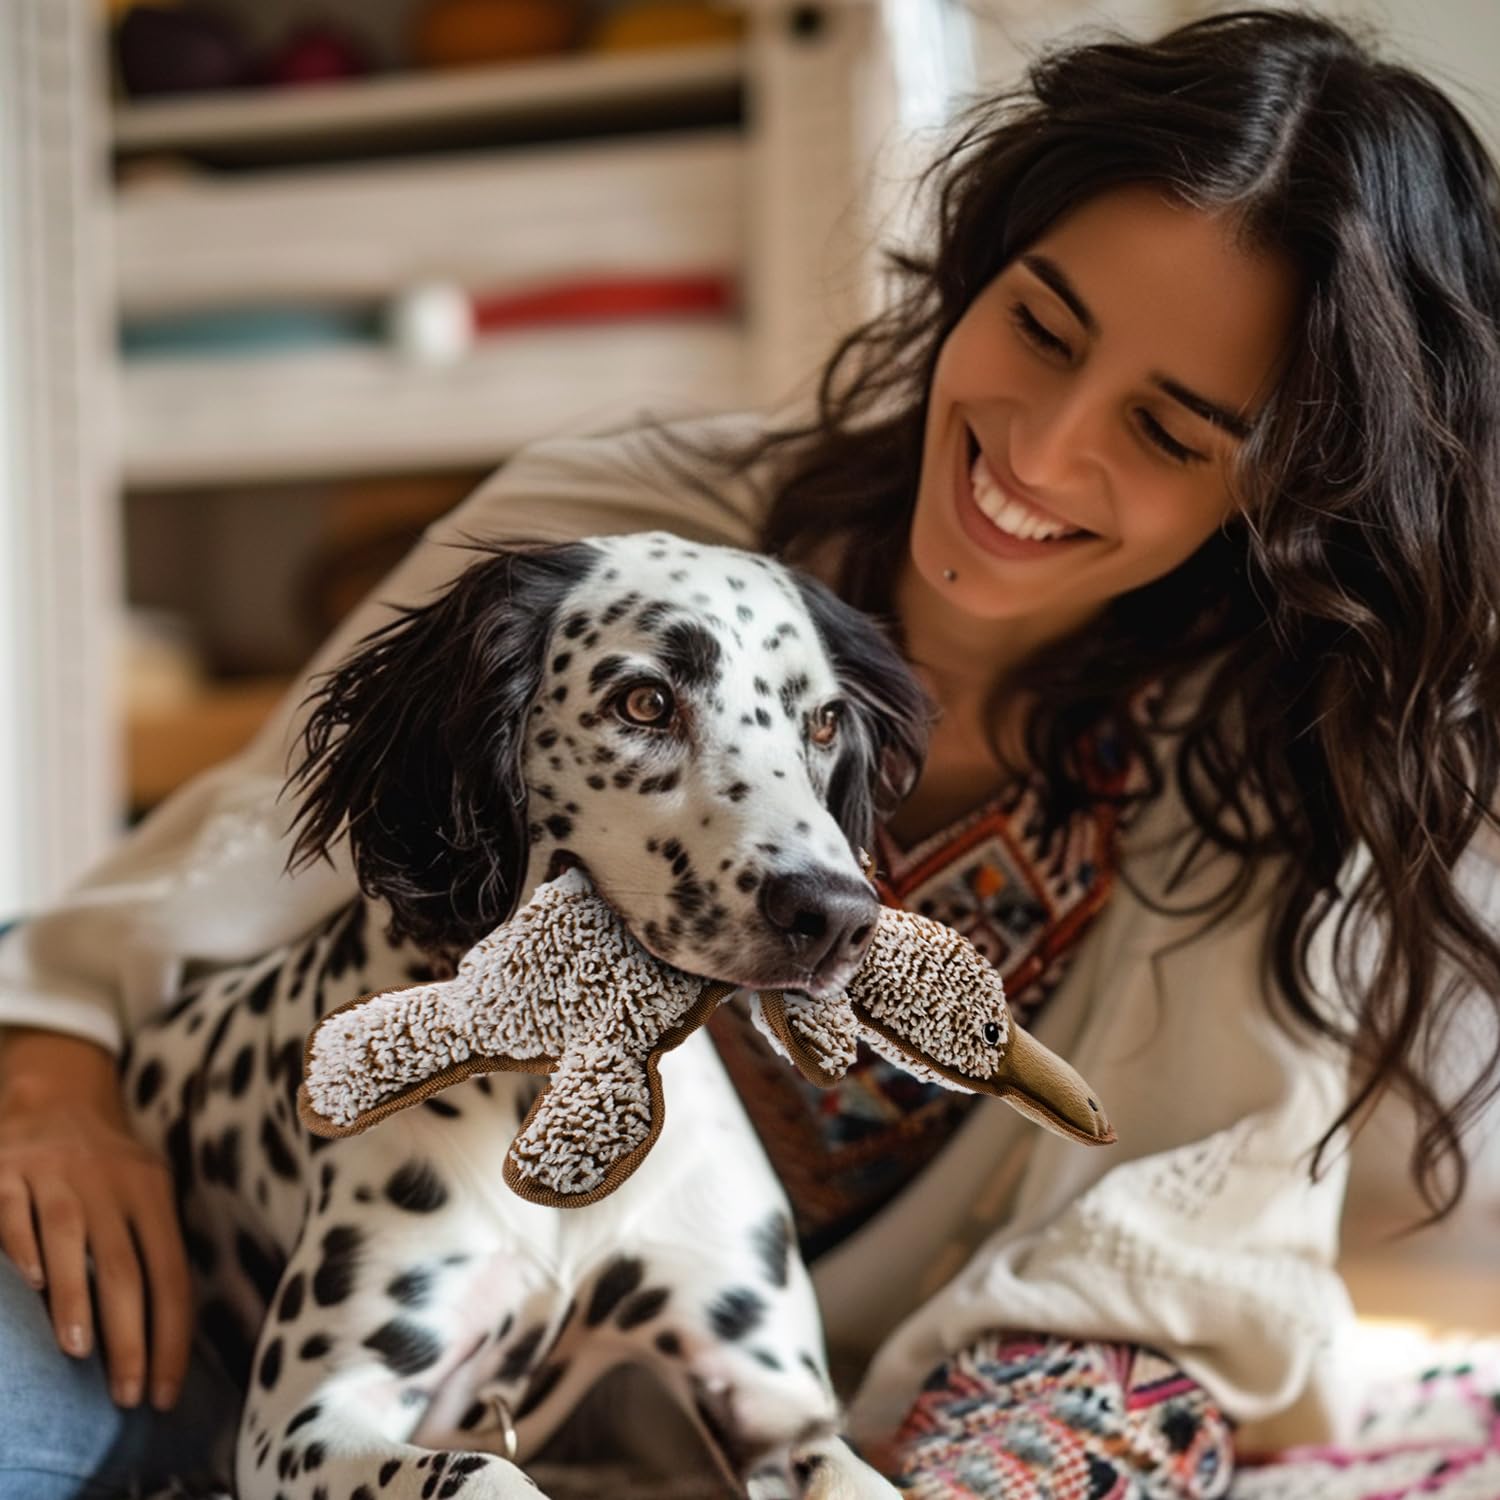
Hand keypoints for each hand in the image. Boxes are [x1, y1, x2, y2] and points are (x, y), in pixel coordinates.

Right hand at [0, 1028, 191, 1410]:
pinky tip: (29, 1284)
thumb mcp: (146, 1191)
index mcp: (152, 1193)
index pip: (171, 1274)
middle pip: (126, 1269)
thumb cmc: (109, 1166)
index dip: (172, 1335)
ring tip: (80, 1352)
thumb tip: (169, 1333)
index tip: (166, 1393)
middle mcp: (109, 1185)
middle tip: (128, 1394)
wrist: (57, 1093)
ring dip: (75, 1299)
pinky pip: (15, 1214)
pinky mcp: (6, 1171)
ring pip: (71, 1242)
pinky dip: (21, 1248)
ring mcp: (55, 1176)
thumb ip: (154, 1247)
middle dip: (130, 1337)